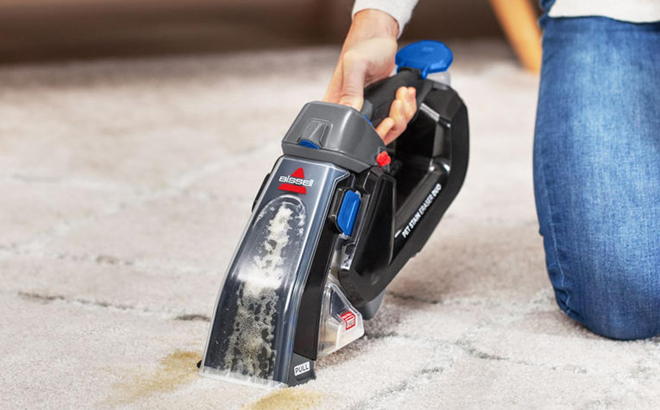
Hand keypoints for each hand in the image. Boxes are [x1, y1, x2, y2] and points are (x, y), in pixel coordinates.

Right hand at [323, 10, 416, 143]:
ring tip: (402, 94)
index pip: (349, 131)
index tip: (384, 121)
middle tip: (396, 103)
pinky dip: (407, 109)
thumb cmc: (363, 46)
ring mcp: (368, 110)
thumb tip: (350, 110)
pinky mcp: (381, 107)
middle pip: (373, 135)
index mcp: (337, 103)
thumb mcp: (355, 65)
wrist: (378, 37)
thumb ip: (351, 88)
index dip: (370, 132)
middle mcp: (352, 110)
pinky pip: (397, 119)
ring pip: (389, 130)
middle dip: (392, 122)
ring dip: (402, 114)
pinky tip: (405, 94)